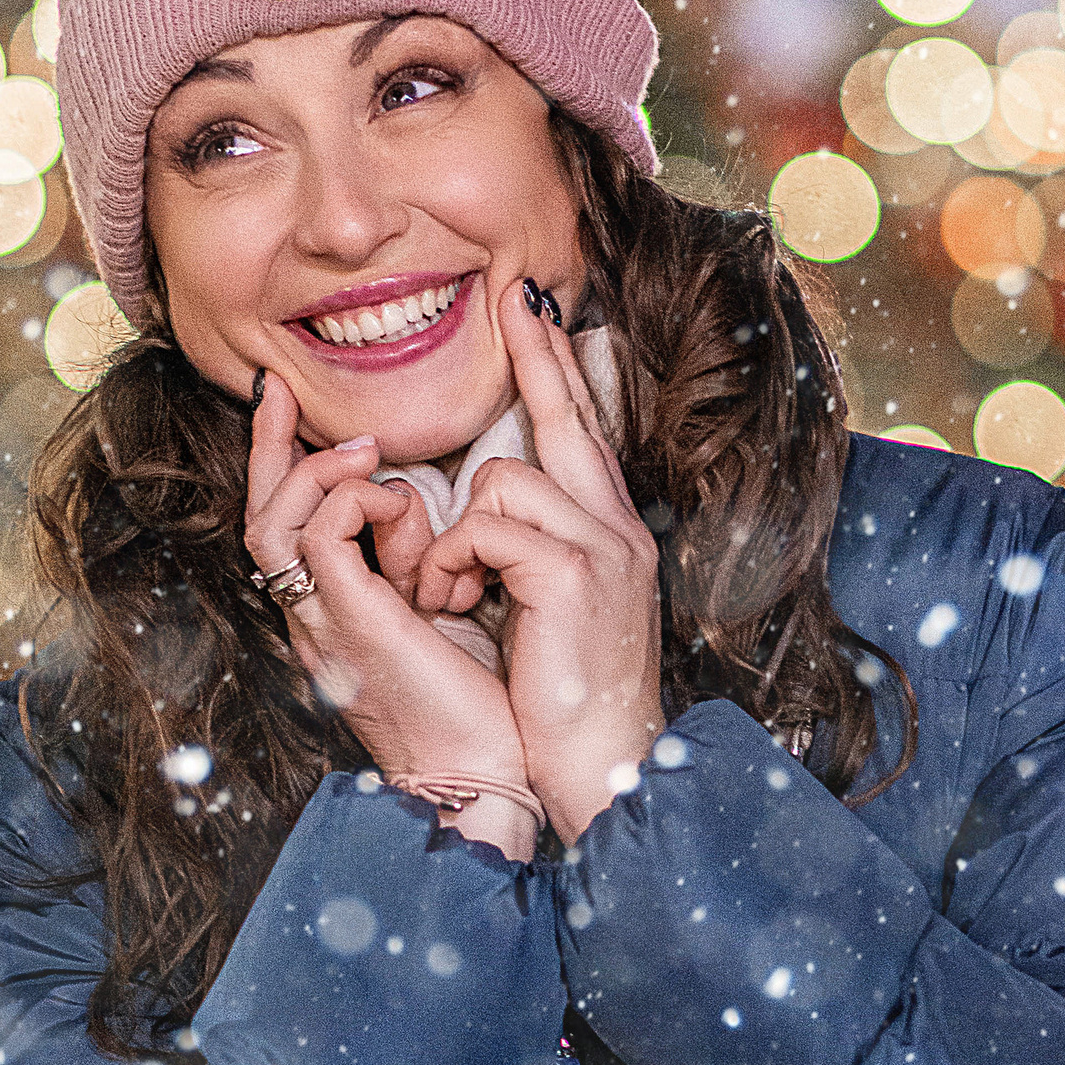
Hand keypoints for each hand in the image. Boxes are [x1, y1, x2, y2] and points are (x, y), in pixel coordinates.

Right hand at [246, 375, 539, 858]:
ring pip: (275, 521)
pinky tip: (405, 506)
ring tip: (371, 456)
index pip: (287, 528)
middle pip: (258, 517)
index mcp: (334, 615)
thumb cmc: (481, 706)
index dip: (283, 464)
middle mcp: (314, 617)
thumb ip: (425, 566)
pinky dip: (359, 504)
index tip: (294, 406)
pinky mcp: (351, 624)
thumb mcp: (448, 616)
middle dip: (269, 447)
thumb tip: (432, 511)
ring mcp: (324, 623)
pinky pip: (321, 536)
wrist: (487, 776)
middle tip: (282, 390)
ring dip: (324, 476)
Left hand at [414, 286, 663, 845]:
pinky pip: (488, 527)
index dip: (559, 374)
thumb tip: (489, 512)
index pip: (582, 436)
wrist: (605, 765)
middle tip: (517, 299)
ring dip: (452, 536)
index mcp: (610, 534)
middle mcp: (616, 528)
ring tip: (447, 595)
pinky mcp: (575, 572)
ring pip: (503, 479)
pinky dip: (453, 563)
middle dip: (539, 355)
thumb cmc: (564, 702)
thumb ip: (530, 553)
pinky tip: (456, 604)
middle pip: (570, 419)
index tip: (537, 318)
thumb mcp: (549, 611)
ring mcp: (602, 546)